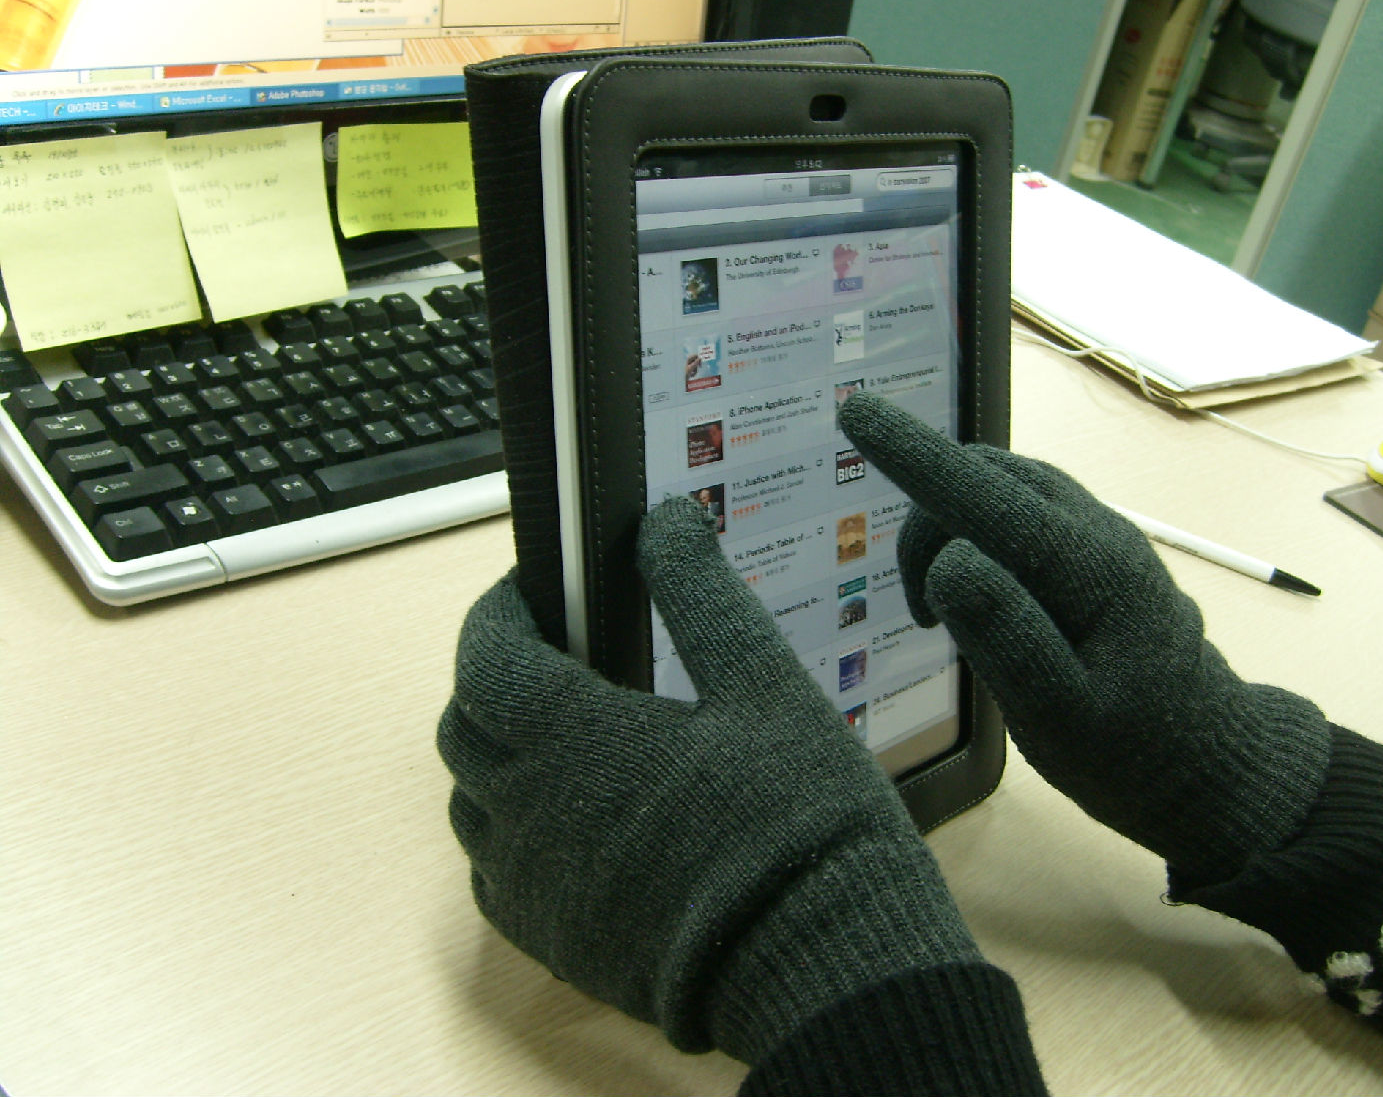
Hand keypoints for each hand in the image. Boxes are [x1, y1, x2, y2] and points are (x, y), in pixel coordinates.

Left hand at [437, 496, 980, 1063]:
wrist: (817, 962)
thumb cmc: (797, 818)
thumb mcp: (763, 684)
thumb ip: (700, 595)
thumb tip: (664, 522)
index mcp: (571, 737)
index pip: (484, 654)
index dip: (497, 612)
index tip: (536, 590)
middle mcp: (529, 810)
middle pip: (463, 724)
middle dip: (496, 676)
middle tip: (560, 655)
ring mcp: (531, 882)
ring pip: (470, 799)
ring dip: (499, 753)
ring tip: (571, 735)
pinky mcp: (548, 939)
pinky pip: (495, 871)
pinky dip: (514, 830)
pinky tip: (578, 821)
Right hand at [837, 392, 1329, 879]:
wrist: (1208, 766)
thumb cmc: (1133, 754)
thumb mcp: (1063, 718)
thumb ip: (1008, 638)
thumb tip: (949, 561)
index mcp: (1092, 568)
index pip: (987, 497)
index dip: (915, 457)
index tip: (856, 414)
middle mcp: (1096, 533)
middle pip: (986, 481)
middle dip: (928, 526)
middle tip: (921, 618)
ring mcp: (1097, 537)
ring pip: (998, 492)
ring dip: (949, 536)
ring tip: (943, 618)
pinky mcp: (1090, 554)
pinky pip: (1015, 515)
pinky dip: (974, 541)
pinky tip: (981, 606)